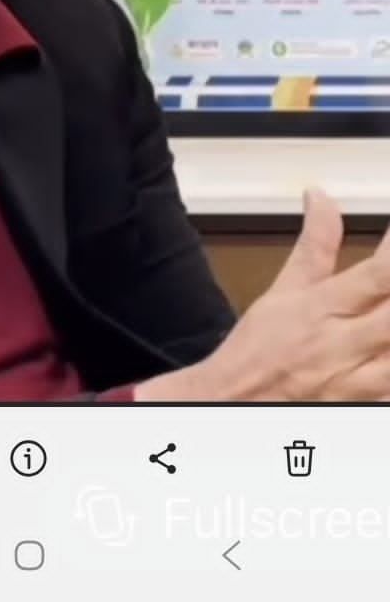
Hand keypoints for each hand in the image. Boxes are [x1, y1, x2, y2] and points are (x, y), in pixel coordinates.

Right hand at [135, 188, 389, 401]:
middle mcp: (344, 347)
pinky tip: (388, 351)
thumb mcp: (285, 289)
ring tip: (389, 312)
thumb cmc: (257, 351)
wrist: (232, 405)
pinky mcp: (362, 409)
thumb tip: (320, 197)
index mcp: (324, 309)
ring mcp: (357, 385)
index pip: (378, 275)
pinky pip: (387, 393)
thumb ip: (314, 243)